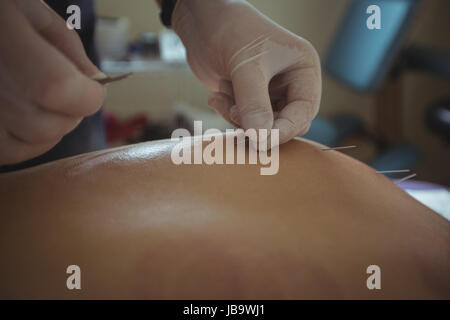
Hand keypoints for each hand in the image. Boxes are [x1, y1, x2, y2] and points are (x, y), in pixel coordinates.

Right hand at [0, 0, 105, 164]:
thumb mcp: (27, 9)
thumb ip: (65, 45)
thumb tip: (94, 80)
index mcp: (1, 38)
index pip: (56, 87)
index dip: (86, 95)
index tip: (94, 89)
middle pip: (45, 126)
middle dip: (71, 114)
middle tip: (70, 94)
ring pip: (25, 147)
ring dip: (49, 130)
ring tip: (42, 103)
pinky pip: (4, 153)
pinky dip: (22, 141)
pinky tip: (20, 117)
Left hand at [173, 0, 320, 145]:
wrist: (201, 21)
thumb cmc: (230, 31)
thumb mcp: (245, 67)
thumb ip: (254, 103)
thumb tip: (261, 139)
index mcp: (303, 69)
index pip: (304, 111)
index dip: (284, 129)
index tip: (260, 141)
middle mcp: (291, 82)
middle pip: (285, 121)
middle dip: (259, 124)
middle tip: (234, 116)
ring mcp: (270, 90)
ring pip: (263, 124)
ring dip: (239, 119)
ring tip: (220, 100)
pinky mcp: (250, 96)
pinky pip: (245, 119)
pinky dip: (230, 113)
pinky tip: (215, 97)